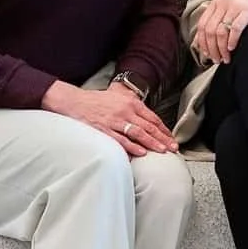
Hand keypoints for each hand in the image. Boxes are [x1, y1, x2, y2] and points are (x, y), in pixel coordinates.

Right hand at [41, 81, 176, 157]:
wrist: (74, 101)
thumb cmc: (96, 101)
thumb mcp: (117, 96)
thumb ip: (132, 103)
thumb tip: (145, 114)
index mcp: (131, 102)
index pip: (152, 118)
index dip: (164, 129)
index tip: (171, 138)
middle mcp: (125, 111)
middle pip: (148, 126)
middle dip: (163, 138)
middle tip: (173, 148)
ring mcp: (115, 120)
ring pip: (138, 133)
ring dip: (152, 143)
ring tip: (162, 151)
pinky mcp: (104, 130)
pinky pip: (121, 139)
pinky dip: (132, 146)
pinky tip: (142, 153)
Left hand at [192, 0, 247, 64]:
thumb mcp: (232, 15)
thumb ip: (217, 25)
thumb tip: (198, 44)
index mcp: (217, 1)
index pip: (202, 25)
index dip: (202, 43)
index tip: (206, 55)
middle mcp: (224, 0)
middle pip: (210, 30)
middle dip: (212, 49)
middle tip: (217, 60)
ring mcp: (236, 4)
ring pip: (220, 31)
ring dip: (221, 49)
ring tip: (226, 58)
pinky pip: (235, 29)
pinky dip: (231, 41)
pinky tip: (232, 49)